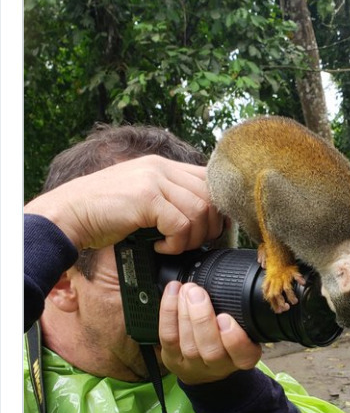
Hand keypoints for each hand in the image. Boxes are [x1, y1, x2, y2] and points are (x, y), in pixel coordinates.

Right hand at [24, 156, 222, 254]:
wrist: (68, 215)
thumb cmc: (103, 213)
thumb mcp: (141, 198)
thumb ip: (168, 198)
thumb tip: (203, 217)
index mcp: (162, 166)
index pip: (208, 179)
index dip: (217, 207)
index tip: (211, 229)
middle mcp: (161, 168)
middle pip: (210, 195)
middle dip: (210, 227)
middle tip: (194, 243)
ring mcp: (153, 180)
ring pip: (200, 210)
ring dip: (193, 237)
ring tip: (174, 246)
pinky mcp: (146, 197)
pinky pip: (181, 223)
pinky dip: (176, 243)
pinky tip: (161, 247)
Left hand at [158, 281, 261, 383]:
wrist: (203, 367)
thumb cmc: (225, 341)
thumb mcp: (244, 331)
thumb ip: (241, 314)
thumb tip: (233, 282)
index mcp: (242, 358)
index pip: (244, 356)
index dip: (235, 339)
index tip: (225, 317)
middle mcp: (219, 366)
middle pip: (211, 350)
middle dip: (202, 319)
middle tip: (197, 293)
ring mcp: (194, 365)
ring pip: (189, 345)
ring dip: (184, 313)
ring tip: (186, 290)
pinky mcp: (173, 359)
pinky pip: (169, 337)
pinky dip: (168, 313)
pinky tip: (173, 293)